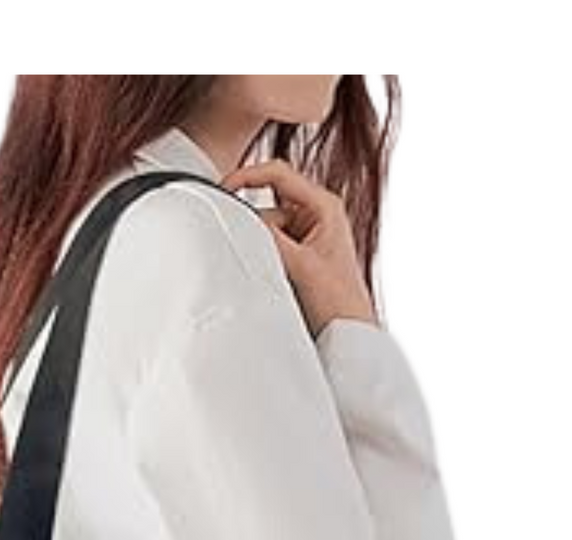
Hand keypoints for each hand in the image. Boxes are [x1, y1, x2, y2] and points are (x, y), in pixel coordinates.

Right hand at [221, 158, 377, 336]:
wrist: (347, 333)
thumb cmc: (340, 301)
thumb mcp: (301, 264)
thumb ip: (269, 238)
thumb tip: (241, 219)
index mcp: (324, 205)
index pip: (278, 174)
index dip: (247, 176)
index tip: (223, 188)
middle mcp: (315, 216)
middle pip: (268, 206)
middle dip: (256, 228)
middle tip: (259, 253)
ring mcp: (305, 236)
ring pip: (265, 230)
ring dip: (263, 251)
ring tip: (279, 275)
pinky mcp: (297, 256)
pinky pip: (269, 248)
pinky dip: (265, 260)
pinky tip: (277, 278)